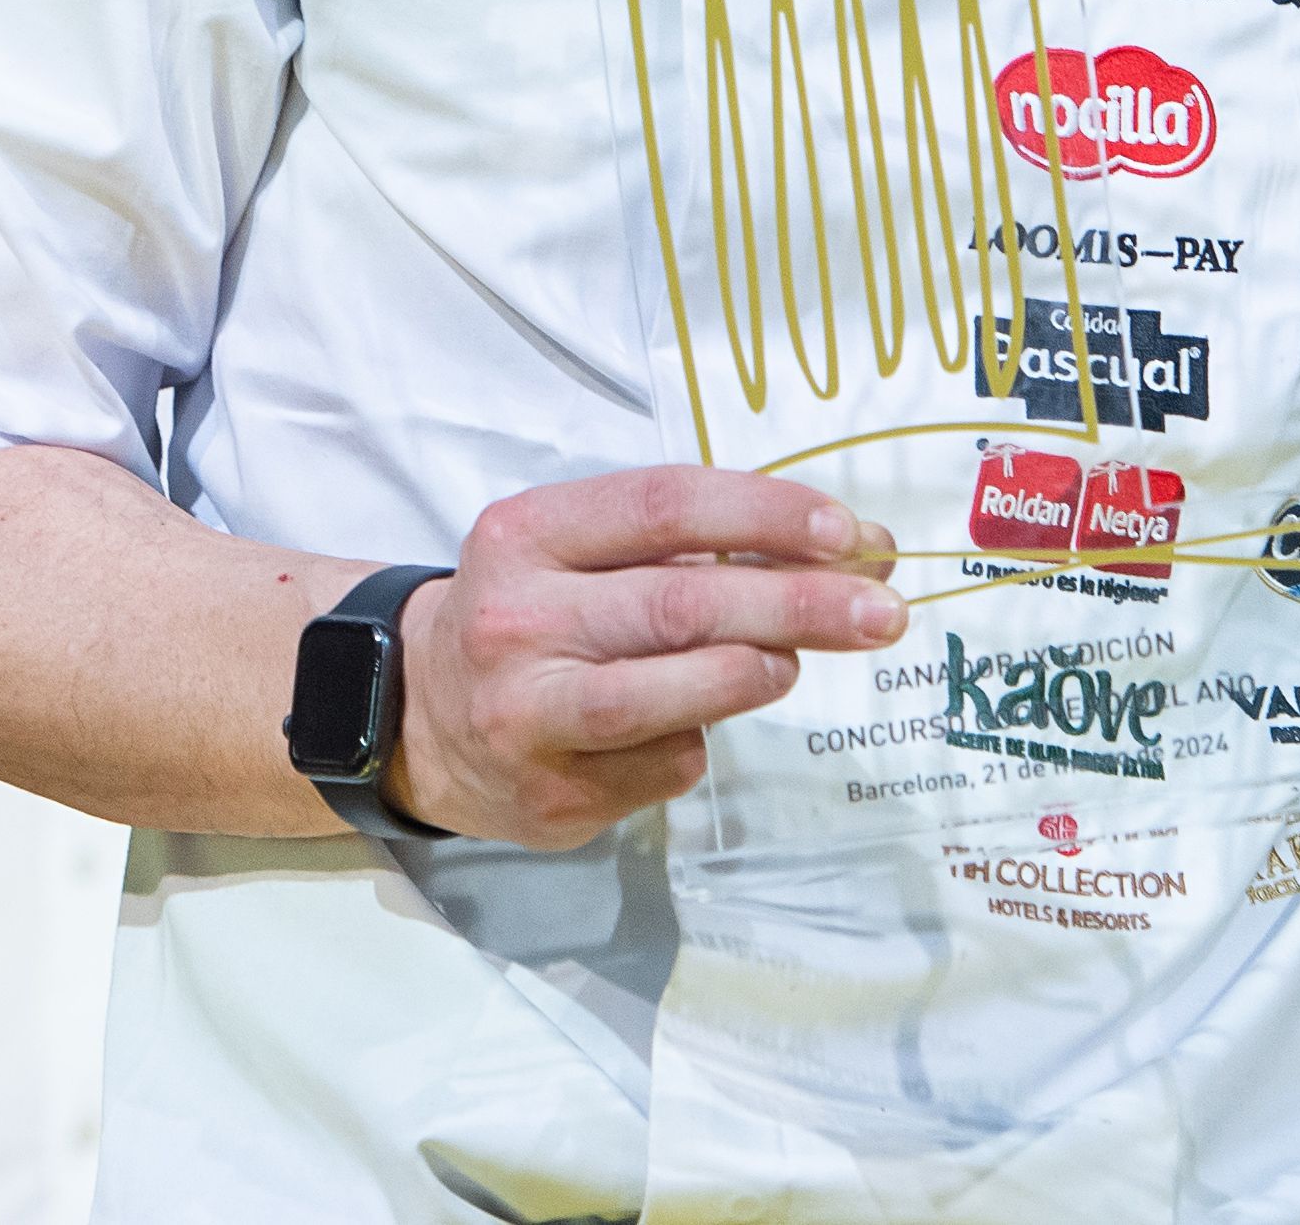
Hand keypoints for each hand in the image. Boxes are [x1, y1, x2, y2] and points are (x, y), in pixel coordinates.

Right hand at [378, 465, 899, 849]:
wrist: (417, 718)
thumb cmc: (531, 614)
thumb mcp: (574, 550)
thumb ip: (687, 543)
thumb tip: (848, 550)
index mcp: (526, 535)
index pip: (666, 505)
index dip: (768, 515)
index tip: (849, 532)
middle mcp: (517, 621)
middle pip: (683, 604)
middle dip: (801, 604)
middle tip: (881, 611)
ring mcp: (529, 715)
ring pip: (673, 693)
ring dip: (757, 673)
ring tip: (795, 661)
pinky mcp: (552, 795)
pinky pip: (666, 761)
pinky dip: (702, 735)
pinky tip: (692, 720)